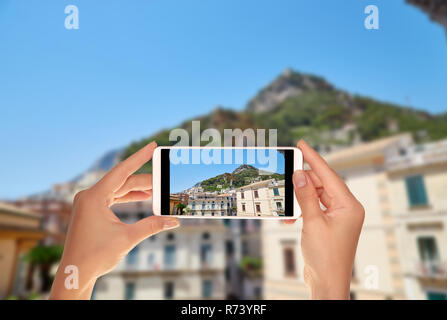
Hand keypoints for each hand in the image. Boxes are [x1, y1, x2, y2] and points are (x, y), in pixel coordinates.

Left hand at [50, 141, 178, 298]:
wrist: (76, 272)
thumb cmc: (95, 256)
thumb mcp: (127, 238)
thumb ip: (151, 225)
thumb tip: (173, 220)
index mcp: (94, 197)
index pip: (122, 171)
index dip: (139, 157)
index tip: (152, 146)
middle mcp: (89, 196)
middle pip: (122, 181)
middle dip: (145, 180)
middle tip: (164, 178)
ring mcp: (88, 203)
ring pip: (118, 189)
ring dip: (137, 189)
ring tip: (157, 189)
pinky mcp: (91, 210)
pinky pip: (112, 197)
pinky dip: (127, 197)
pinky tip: (142, 197)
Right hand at [286, 140, 364, 299]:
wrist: (327, 282)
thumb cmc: (325, 256)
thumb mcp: (312, 222)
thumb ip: (305, 196)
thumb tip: (299, 174)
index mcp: (349, 206)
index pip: (330, 175)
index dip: (314, 158)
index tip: (302, 144)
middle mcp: (346, 209)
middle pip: (322, 184)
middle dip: (303, 181)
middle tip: (287, 173)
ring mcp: (338, 217)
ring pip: (316, 196)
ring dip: (300, 198)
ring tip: (286, 201)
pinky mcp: (329, 224)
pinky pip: (314, 208)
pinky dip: (301, 210)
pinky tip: (290, 216)